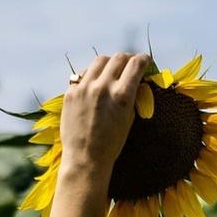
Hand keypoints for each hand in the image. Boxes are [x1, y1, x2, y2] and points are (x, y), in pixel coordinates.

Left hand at [59, 52, 150, 176]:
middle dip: (127, 59)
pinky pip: (83, 74)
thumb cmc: (111, 144)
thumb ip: (132, 96)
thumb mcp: (129, 119)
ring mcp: (84, 87)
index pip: (136, 64)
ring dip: (109, 63)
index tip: (145, 60)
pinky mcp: (71, 92)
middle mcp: (103, 87)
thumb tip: (135, 81)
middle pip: (118, 58)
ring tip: (111, 71)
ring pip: (100, 61)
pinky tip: (95, 83)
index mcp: (122, 95)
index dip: (143, 59)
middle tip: (130, 64)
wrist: (85, 158)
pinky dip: (92, 75)